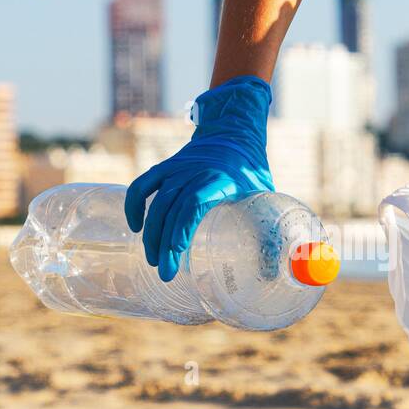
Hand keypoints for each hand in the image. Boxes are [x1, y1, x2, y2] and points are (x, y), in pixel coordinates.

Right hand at [125, 75, 274, 280]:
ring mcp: (177, 170)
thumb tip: (274, 273)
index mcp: (220, 179)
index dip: (183, 225)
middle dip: (164, 243)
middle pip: (171, 209)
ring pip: (155, 202)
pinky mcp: (165, 169)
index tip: (177, 249)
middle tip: (166, 272)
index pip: (195, 201)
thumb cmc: (250, 172)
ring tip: (154, 260)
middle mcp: (194, 173)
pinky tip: (136, 227)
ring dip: (151, 233)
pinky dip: (134, 204)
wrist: (233, 134)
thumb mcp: (264, 196)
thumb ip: (268, 230)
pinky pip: (142, 185)